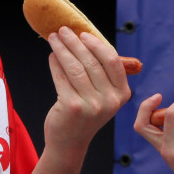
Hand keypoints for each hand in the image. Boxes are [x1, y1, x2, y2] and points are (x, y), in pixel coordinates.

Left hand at [42, 27, 131, 152]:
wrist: (70, 142)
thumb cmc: (85, 113)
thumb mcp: (103, 96)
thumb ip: (103, 73)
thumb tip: (91, 39)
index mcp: (121, 94)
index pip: (112, 61)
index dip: (97, 44)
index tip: (83, 34)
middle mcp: (109, 100)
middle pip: (91, 62)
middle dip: (74, 42)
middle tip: (63, 30)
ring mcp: (91, 105)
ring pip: (75, 67)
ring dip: (62, 49)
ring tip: (53, 39)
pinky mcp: (72, 107)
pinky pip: (62, 78)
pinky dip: (55, 64)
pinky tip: (52, 56)